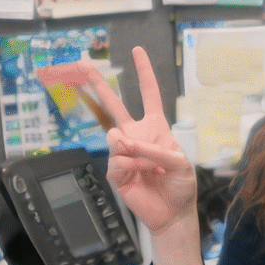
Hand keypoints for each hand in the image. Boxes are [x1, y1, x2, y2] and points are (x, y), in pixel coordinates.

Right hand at [63, 46, 196, 236]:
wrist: (173, 212)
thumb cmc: (181, 185)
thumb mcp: (180, 163)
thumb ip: (155, 150)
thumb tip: (121, 141)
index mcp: (156, 127)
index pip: (150, 95)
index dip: (144, 73)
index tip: (137, 51)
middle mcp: (137, 135)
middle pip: (114, 106)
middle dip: (99, 85)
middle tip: (83, 65)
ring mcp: (123, 152)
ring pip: (117, 139)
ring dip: (136, 153)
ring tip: (150, 169)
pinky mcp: (115, 171)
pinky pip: (117, 161)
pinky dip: (132, 167)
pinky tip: (141, 176)